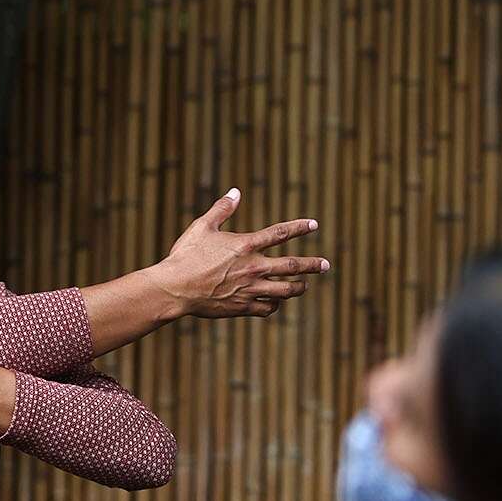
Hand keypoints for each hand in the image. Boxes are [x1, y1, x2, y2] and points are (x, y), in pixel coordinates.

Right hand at [145, 188, 329, 318]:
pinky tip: (276, 302)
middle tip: (326, 264)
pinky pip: (268, 308)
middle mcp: (254, 267)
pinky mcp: (243, 307)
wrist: (175, 288)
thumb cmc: (186, 256)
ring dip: (298, 287)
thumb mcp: (202, 227)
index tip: (314, 225)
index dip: (300, 227)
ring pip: (286, 290)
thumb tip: (235, 192)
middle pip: (293, 266)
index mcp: (246, 245)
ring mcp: (250, 289)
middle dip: (312, 264)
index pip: (281, 233)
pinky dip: (275, 305)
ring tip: (305, 286)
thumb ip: (222, 209)